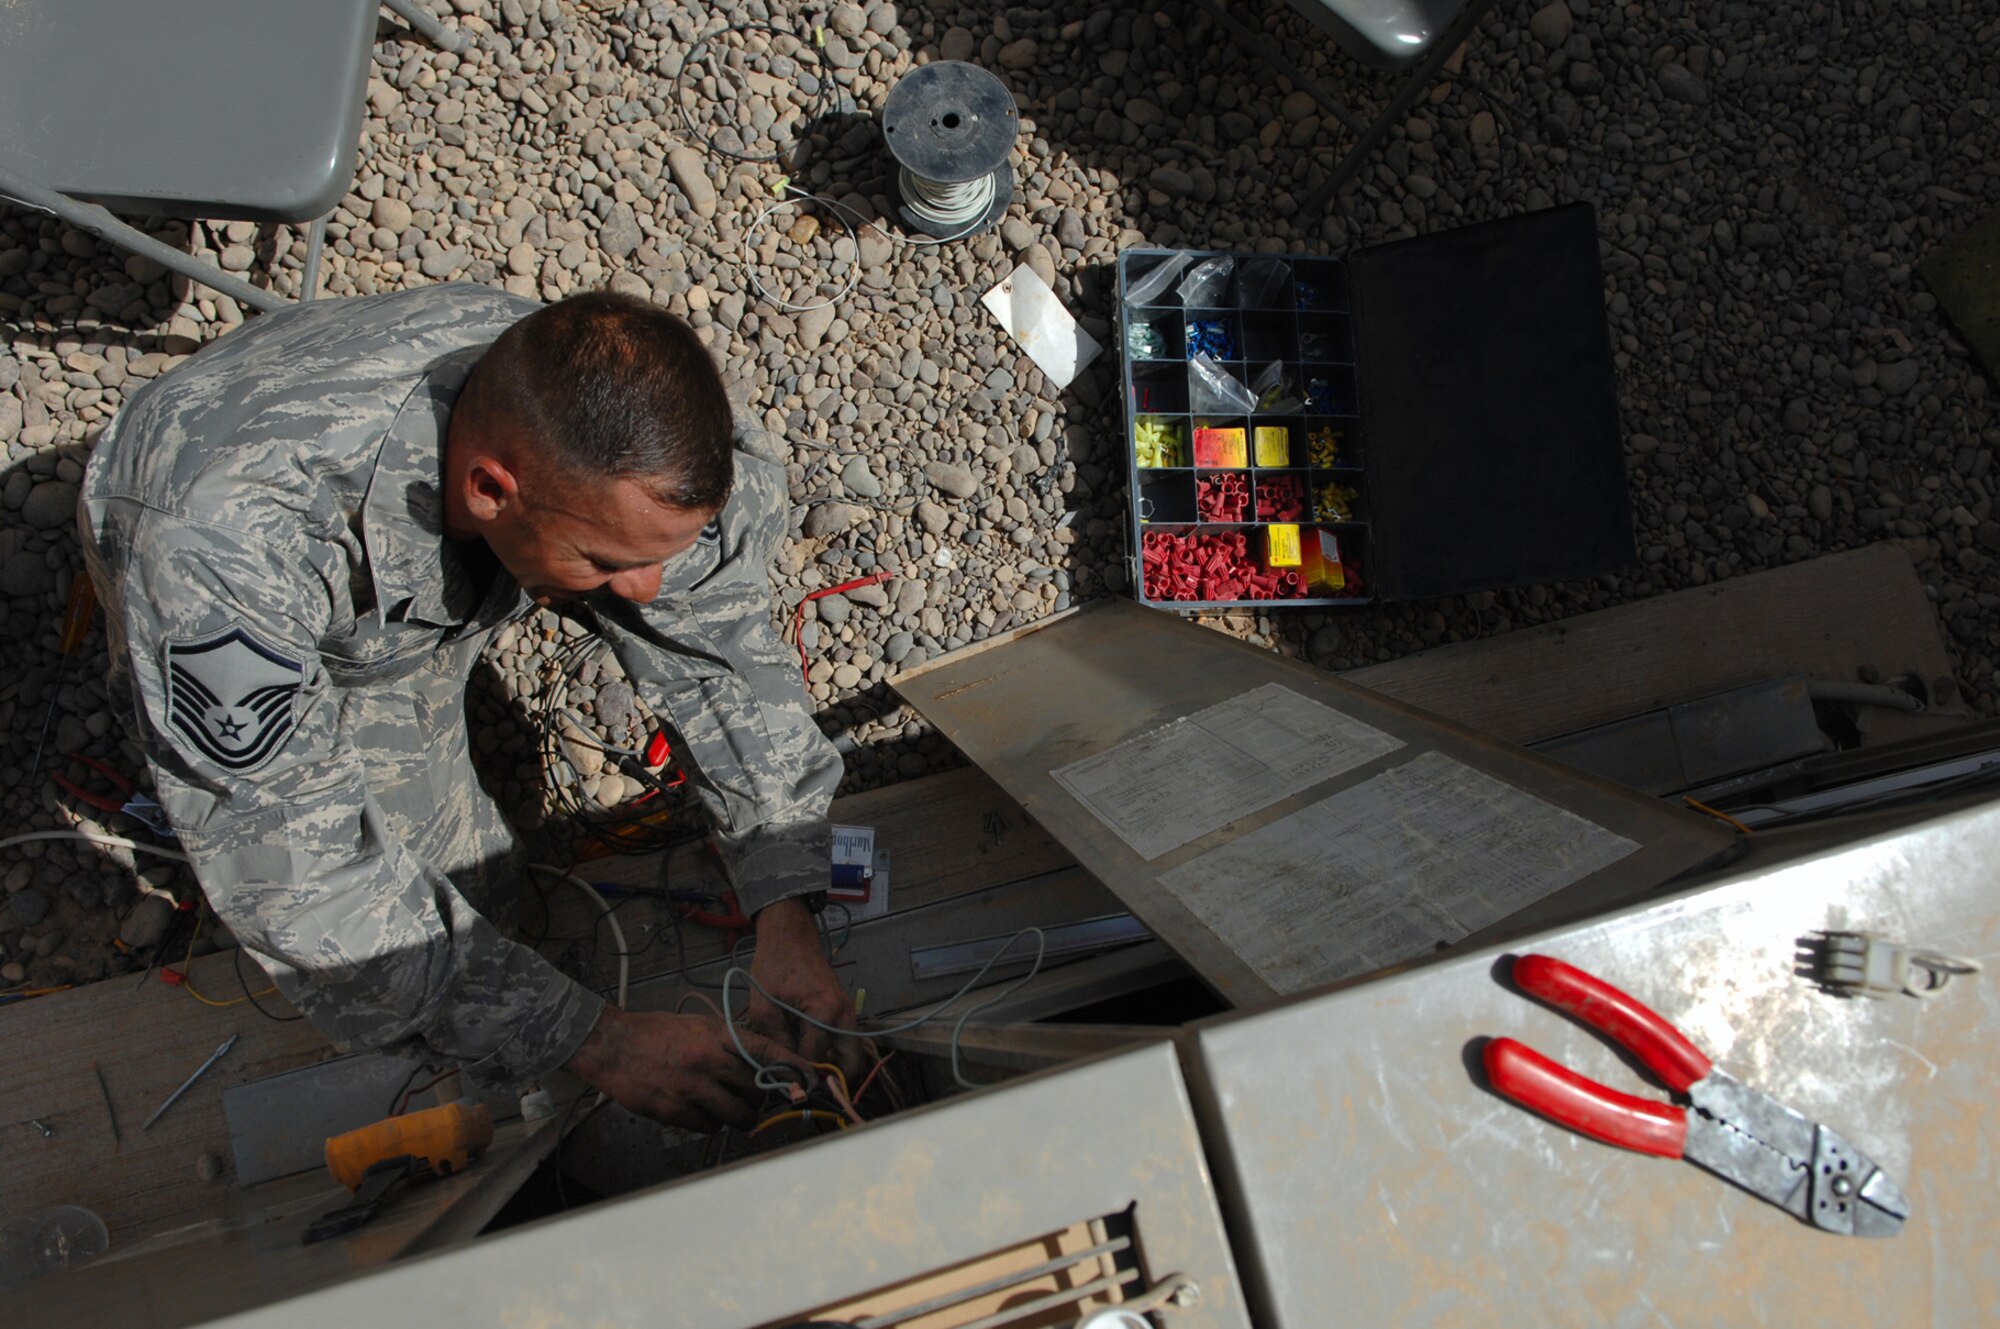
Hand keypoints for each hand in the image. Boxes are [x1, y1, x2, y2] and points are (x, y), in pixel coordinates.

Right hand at [564, 1004, 806, 1131]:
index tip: (811, 1080)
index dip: (792, 1068)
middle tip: (758, 1100)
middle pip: (756, 1089)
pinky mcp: (673, 1110)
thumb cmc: (657, 1033)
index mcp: (716, 1036)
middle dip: (762, 1099)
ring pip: (736, 1115)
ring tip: (731, 1110)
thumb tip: (757, 1065)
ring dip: (740, 1117)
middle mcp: (708, 1062)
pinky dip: (710, 1123)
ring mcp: (691, 1088)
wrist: (613, 1046)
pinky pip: (708, 1127)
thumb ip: (727, 1044)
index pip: (765, 1051)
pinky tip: (701, 1112)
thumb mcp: (698, 1027)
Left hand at [743, 897, 863, 1078]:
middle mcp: (845, 1015)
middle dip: (828, 1079)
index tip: (781, 1087)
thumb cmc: (774, 965)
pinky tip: (806, 1054)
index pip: (816, 1059)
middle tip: (801, 1086)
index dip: (798, 1076)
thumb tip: (783, 1074)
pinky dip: (831, 1053)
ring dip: (831, 1067)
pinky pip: (843, 1042)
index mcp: (826, 1012)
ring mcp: (848, 1013)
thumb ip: (776, 1042)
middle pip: (850, 1063)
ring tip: (802, 1073)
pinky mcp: (844, 1012)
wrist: (790, 935)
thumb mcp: (764, 1007)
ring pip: (850, 1054)